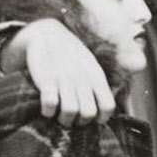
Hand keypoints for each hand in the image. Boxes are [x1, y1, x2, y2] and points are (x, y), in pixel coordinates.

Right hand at [1, 19, 115, 125]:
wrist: (47, 34)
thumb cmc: (71, 56)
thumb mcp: (93, 65)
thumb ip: (101, 85)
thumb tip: (111, 104)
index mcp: (96, 76)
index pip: (107, 106)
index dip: (101, 118)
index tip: (92, 118)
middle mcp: (82, 78)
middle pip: (88, 113)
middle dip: (80, 122)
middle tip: (73, 118)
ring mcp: (64, 79)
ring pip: (70, 111)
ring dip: (64, 119)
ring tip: (59, 115)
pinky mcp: (46, 79)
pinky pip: (50, 104)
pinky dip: (48, 111)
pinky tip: (47, 108)